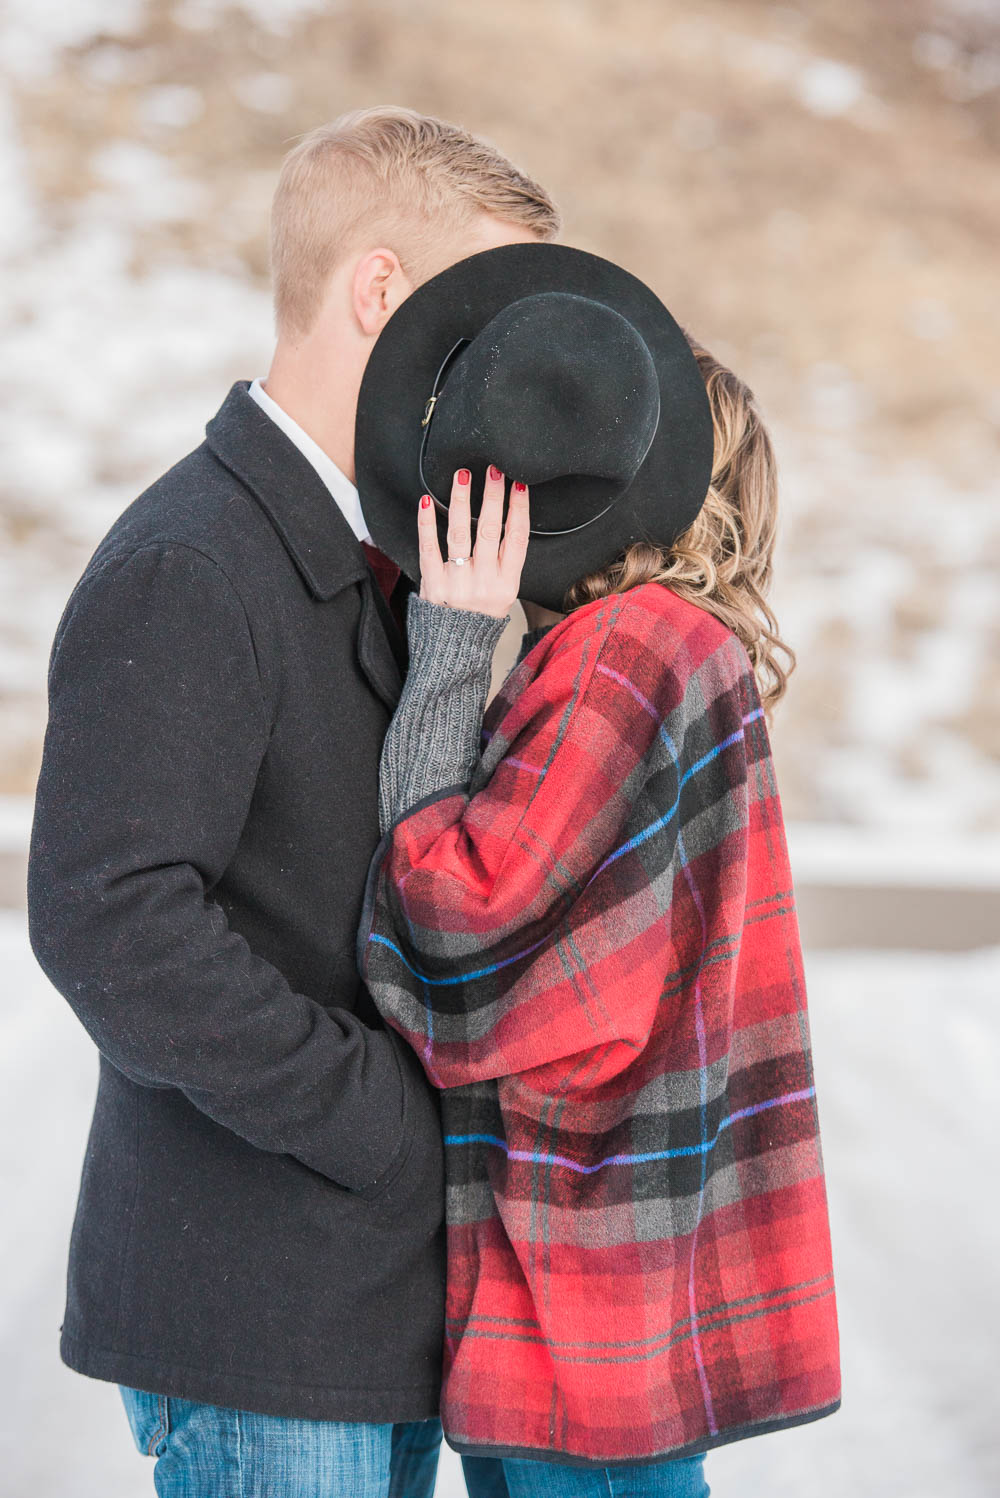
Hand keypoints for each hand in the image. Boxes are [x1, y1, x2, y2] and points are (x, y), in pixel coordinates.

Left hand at [417, 464, 528, 618]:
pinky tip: (427, 502)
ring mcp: (457, 582)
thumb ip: (505, 563)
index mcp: (507, 584)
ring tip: (463, 477)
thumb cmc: (480, 619)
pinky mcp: (433, 583)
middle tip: (493, 470)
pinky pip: (429, 549)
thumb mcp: (504, 596)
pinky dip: (427, 524)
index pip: (516, 539)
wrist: (454, 650)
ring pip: (460, 534)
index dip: (519, 510)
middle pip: (489, 530)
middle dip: (492, 496)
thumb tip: (508, 520)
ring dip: (462, 501)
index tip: (519, 485)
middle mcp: (483, 582)